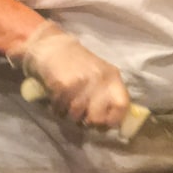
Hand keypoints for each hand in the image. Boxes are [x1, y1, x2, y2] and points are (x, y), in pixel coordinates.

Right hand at [7, 21, 128, 127]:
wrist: (51, 47)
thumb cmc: (76, 63)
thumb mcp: (98, 75)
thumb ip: (105, 95)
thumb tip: (107, 123)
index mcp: (112, 77)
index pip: (121, 106)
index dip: (112, 121)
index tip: (102, 125)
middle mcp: (99, 80)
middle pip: (97, 118)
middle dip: (87, 122)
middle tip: (80, 117)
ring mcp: (81, 83)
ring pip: (76, 116)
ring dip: (68, 115)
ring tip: (65, 104)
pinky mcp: (63, 86)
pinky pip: (60, 110)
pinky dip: (56, 109)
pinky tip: (56, 99)